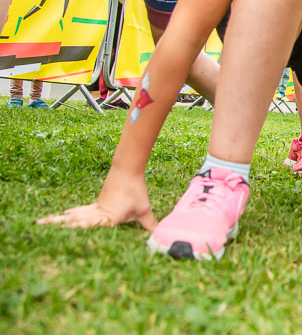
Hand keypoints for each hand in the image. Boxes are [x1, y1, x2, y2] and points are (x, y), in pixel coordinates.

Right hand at [36, 169, 155, 229]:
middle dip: (59, 226)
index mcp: (108, 216)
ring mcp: (94, 207)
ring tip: (42, 223)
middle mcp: (97, 213)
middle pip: (76, 220)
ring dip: (60, 220)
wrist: (127, 170)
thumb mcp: (143, 209)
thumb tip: (159, 234)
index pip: (92, 226)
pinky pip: (79, 210)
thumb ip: (149, 224)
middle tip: (40, 227)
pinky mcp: (95, 203)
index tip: (67, 231)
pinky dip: (70, 214)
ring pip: (74, 215)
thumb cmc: (135, 191)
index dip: (80, 228)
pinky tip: (63, 217)